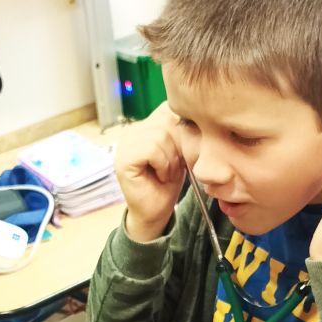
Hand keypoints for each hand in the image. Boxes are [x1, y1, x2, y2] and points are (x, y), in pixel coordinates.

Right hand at [115, 102, 185, 241]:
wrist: (156, 212)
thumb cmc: (169, 182)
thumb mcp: (182, 149)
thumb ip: (183, 129)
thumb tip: (197, 113)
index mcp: (147, 123)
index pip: (170, 109)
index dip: (184, 131)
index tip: (183, 154)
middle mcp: (133, 129)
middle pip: (167, 120)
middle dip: (179, 146)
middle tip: (174, 167)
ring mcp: (126, 143)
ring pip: (161, 135)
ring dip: (171, 159)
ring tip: (167, 172)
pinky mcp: (124, 158)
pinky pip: (152, 149)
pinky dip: (163, 164)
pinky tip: (160, 176)